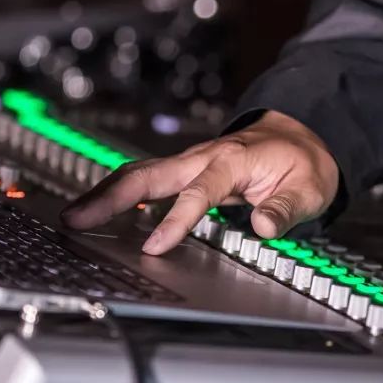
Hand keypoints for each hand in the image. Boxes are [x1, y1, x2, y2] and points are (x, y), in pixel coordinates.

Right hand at [60, 110, 339, 254]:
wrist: (300, 135)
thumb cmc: (302, 162)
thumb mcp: (309, 187)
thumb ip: (285, 208)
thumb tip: (263, 227)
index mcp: (232, 160)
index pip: (198, 192)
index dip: (175, 221)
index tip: (154, 247)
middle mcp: (204, 157)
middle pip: (148, 173)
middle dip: (110, 196)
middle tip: (76, 220)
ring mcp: (191, 161)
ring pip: (140, 173)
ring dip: (106, 193)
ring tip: (73, 217)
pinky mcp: (185, 170)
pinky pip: (146, 179)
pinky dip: (119, 192)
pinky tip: (98, 210)